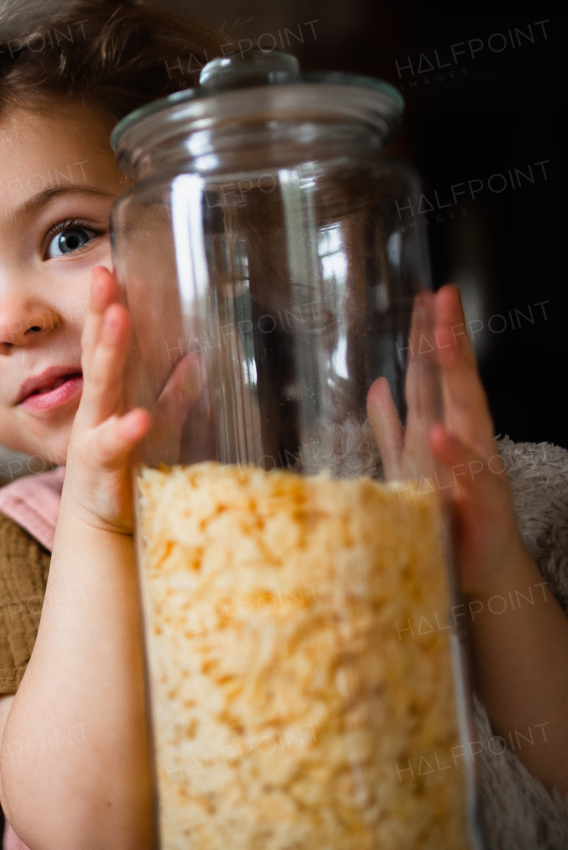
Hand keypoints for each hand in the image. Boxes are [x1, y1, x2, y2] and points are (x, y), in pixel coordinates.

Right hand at [60, 266, 200, 534]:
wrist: (99, 525)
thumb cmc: (126, 474)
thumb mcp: (156, 429)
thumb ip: (174, 397)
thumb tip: (197, 362)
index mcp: (108, 396)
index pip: (104, 342)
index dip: (105, 306)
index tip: (109, 269)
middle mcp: (95, 409)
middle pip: (96, 353)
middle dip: (98, 314)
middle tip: (102, 276)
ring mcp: (94, 434)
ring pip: (101, 387)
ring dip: (107, 352)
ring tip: (116, 318)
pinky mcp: (101, 465)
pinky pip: (113, 445)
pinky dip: (125, 431)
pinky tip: (138, 417)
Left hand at [366, 284, 529, 594]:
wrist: (478, 567)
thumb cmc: (447, 513)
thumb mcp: (408, 464)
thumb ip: (392, 425)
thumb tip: (378, 384)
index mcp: (443, 428)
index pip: (434, 374)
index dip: (429, 337)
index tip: (427, 297)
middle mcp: (463, 439)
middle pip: (455, 380)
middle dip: (448, 337)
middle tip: (444, 295)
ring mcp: (476, 467)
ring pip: (468, 413)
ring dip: (456, 376)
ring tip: (444, 338)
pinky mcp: (484, 502)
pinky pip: (468, 475)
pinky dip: (453, 453)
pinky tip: (440, 431)